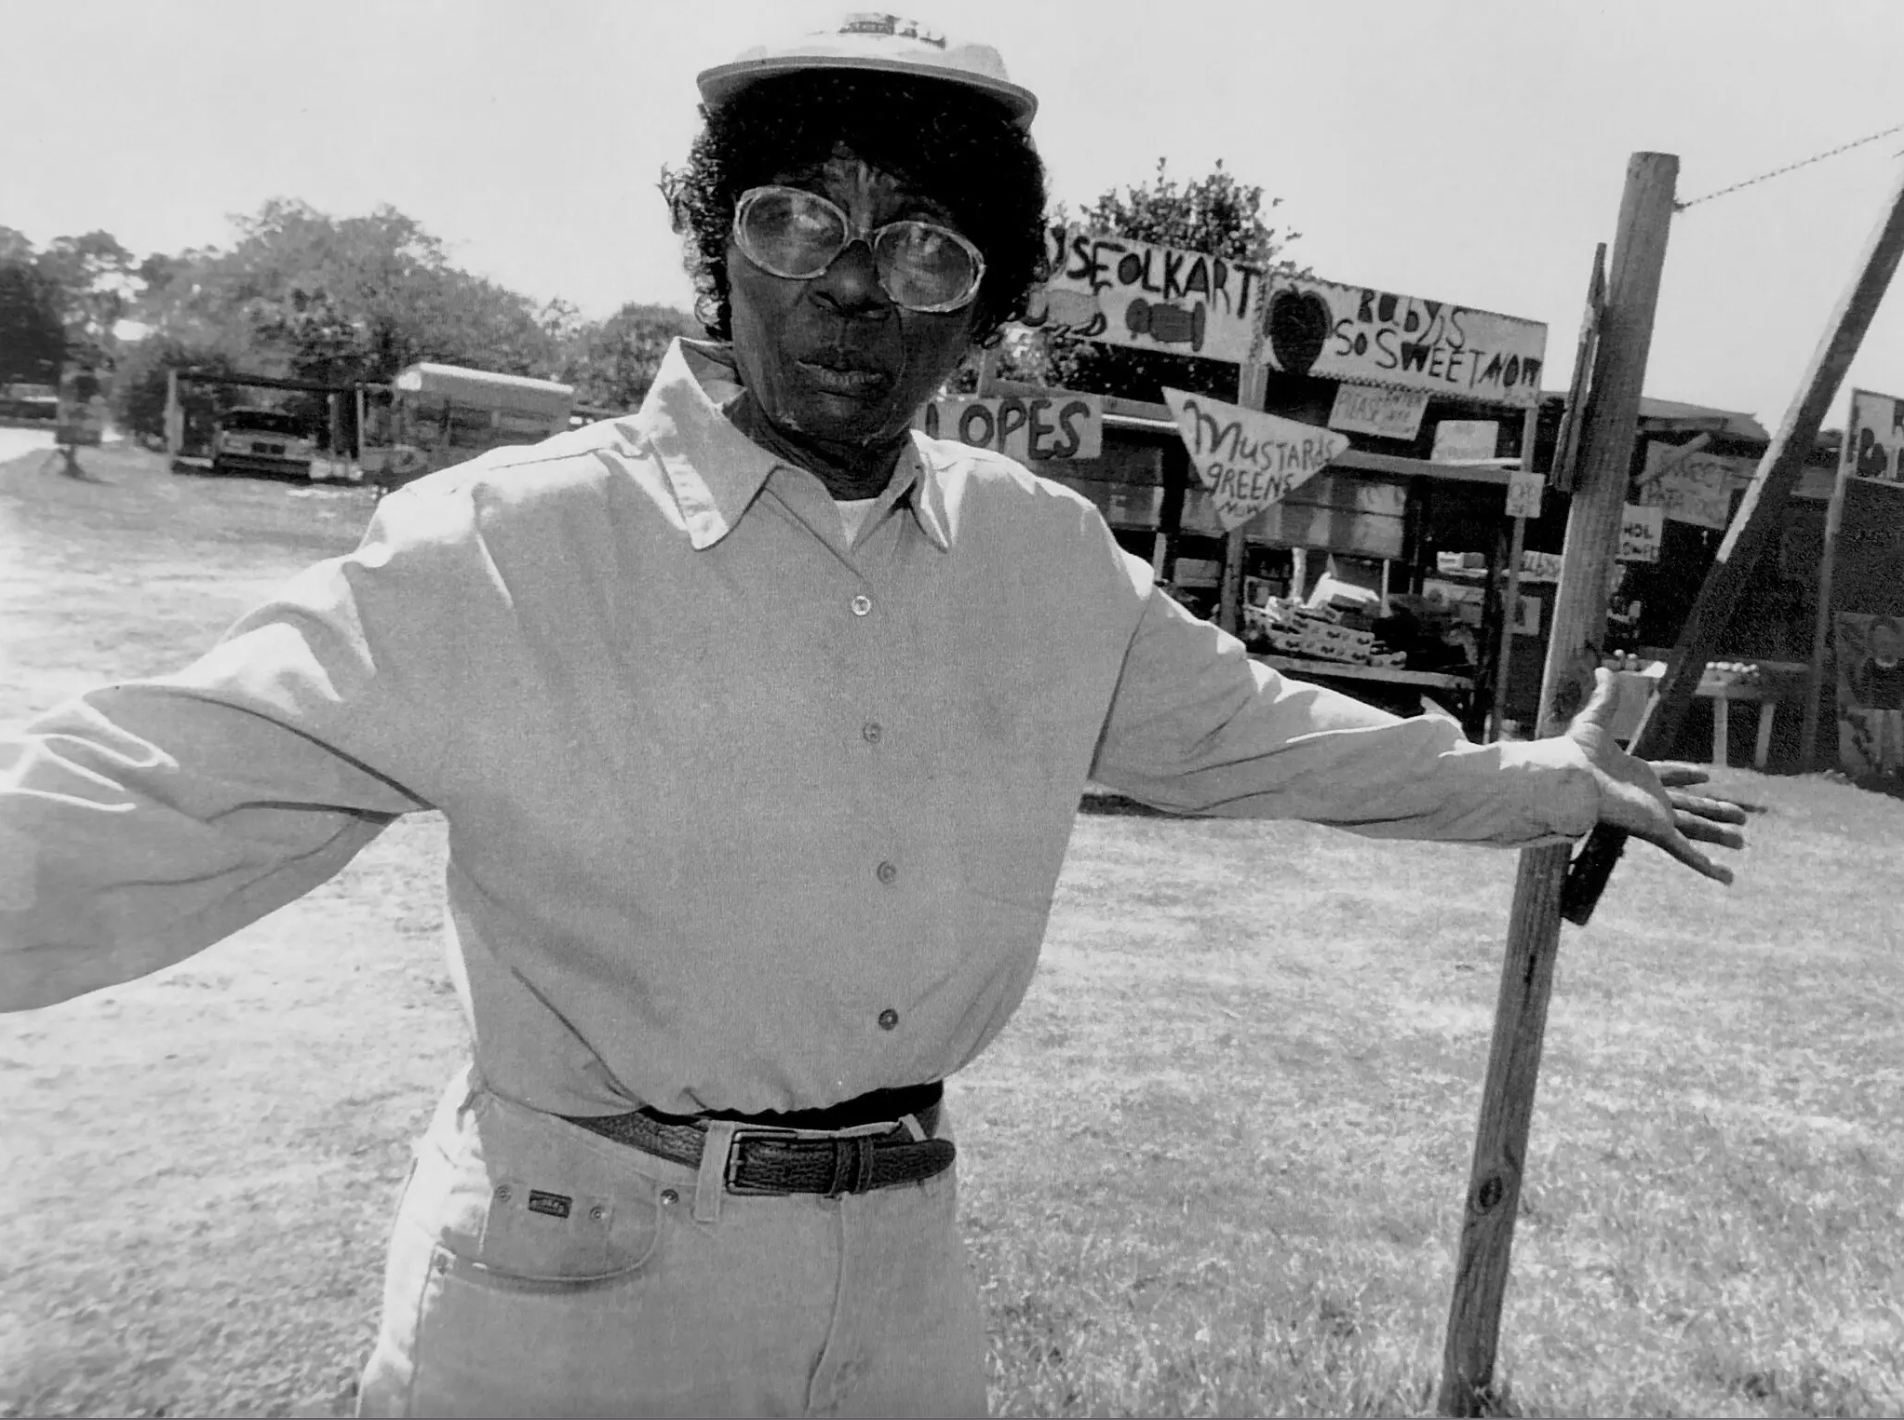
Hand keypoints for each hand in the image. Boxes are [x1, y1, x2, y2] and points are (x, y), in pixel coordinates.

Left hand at [1564, 667, 1746, 883]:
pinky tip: (1725, 877)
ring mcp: (1655, 817)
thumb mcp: (1595, 719)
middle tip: (1740, 816)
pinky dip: (1706, 866)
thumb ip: (1604, 696)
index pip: (1668, 775)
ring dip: (1719, 834)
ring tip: (1743, 840)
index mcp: (1637, 775)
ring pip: (1696, 828)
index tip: (1705, 776)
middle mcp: (1649, 798)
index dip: (1686, 775)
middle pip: (1689, 806)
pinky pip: (1687, 852)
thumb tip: (1603, 669)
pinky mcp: (1657, 831)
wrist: (1569, 777)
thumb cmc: (1576, 752)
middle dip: (1714, 811)